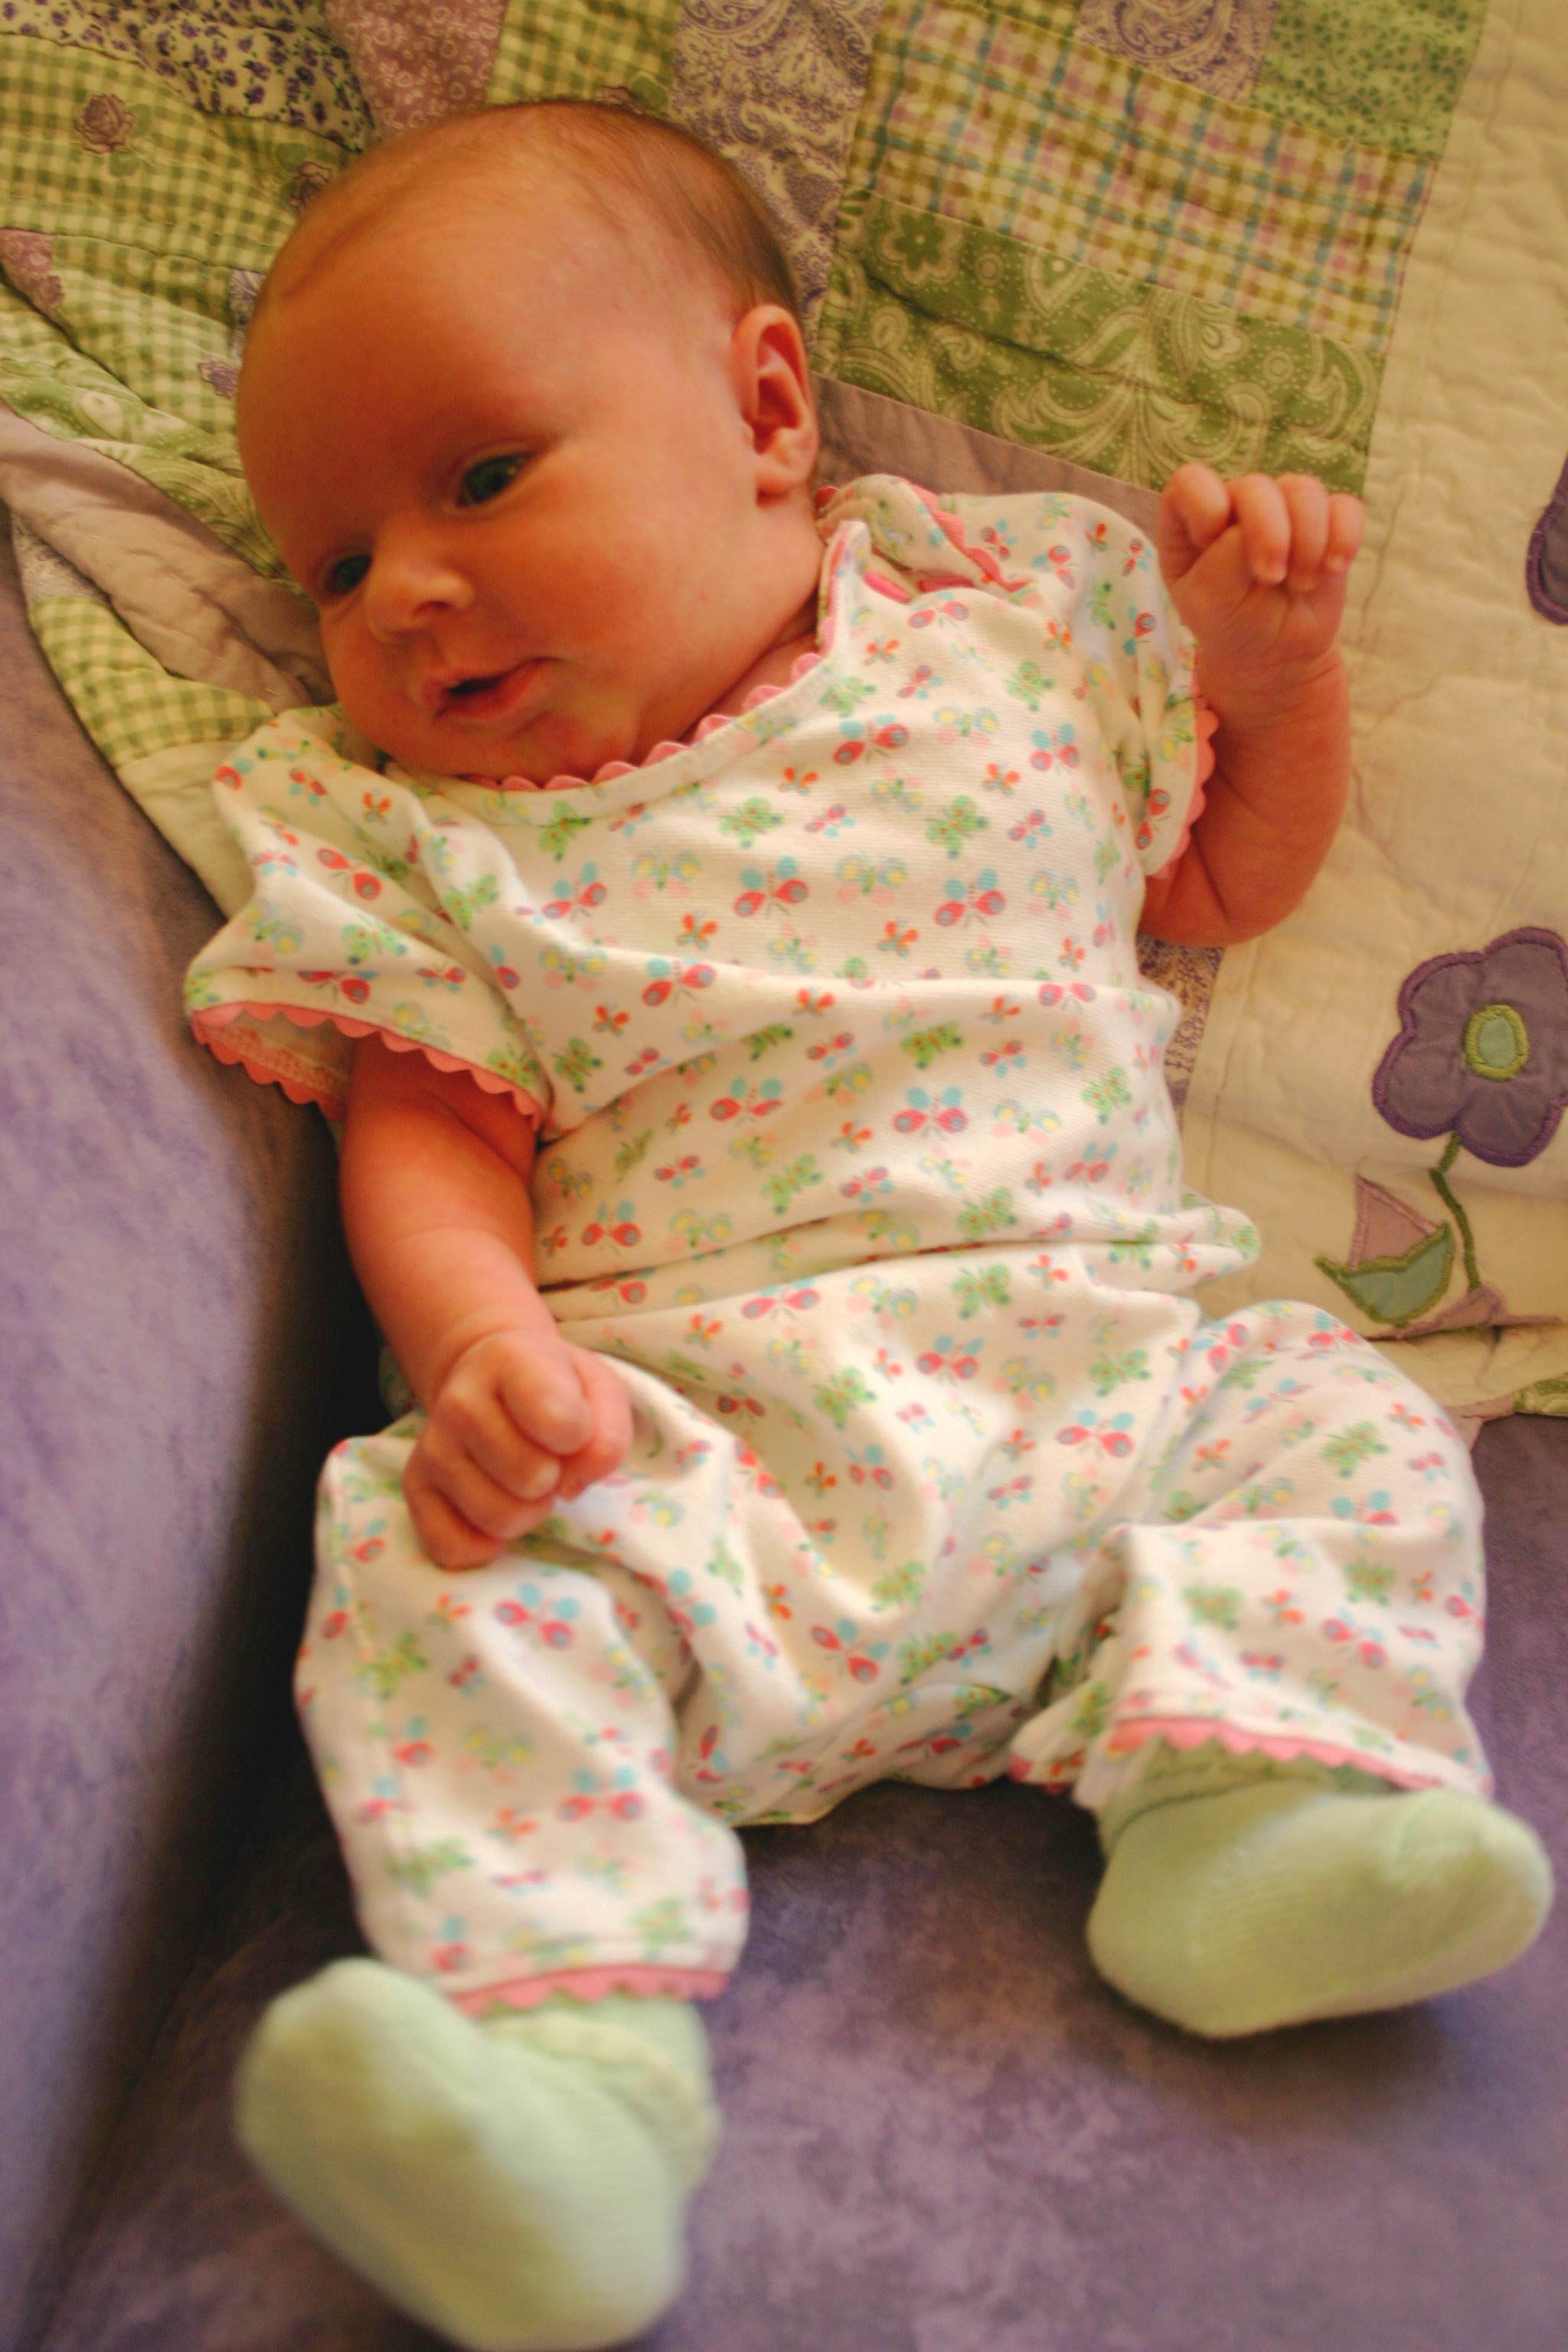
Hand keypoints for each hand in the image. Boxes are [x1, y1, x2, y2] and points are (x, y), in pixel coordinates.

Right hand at [404, 1329, 631, 1570]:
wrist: (488, 1375)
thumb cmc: (554, 1387)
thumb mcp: (599, 1390)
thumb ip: (608, 1434)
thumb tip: (572, 1485)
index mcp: (511, 1361)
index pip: (558, 1420)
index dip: (580, 1438)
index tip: (573, 1428)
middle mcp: (461, 1400)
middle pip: (530, 1479)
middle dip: (554, 1479)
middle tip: (548, 1459)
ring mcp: (432, 1446)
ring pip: (498, 1519)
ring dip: (527, 1512)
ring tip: (524, 1481)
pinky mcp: (415, 1486)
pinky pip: (450, 1547)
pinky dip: (483, 1546)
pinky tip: (495, 1512)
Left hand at [1156, 466, 1363, 706]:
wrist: (1274, 652)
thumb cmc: (1231, 623)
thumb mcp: (1210, 602)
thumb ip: (1224, 559)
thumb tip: (1265, 527)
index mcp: (1191, 520)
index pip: (1192, 482)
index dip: (1206, 504)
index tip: (1212, 542)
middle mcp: (1237, 504)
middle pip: (1256, 487)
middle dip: (1269, 533)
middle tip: (1272, 577)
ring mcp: (1283, 509)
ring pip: (1304, 491)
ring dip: (1308, 542)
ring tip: (1301, 583)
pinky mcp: (1326, 521)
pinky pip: (1345, 508)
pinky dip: (1344, 537)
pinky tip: (1334, 568)